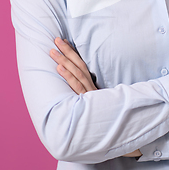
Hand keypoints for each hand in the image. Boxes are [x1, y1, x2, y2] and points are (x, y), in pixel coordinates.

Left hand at [50, 38, 141, 157]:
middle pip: (78, 65)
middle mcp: (91, 86)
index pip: (81, 64)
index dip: (73, 53)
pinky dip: (68, 76)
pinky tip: (59, 68)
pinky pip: (76, 86)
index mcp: (92, 84)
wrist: (115, 129)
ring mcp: (89, 93)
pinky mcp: (87, 101)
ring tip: (52, 51)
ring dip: (64, 60)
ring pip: (76, 73)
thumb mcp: (94, 103)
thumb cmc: (103, 116)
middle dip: (66, 52)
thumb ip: (86, 93)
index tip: (64, 41)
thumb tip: (75, 84)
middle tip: (56, 39)